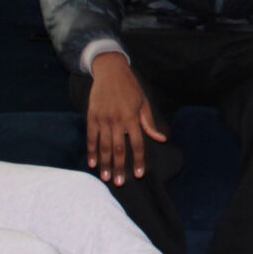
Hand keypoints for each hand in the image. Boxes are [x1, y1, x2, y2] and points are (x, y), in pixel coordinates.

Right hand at [85, 52, 166, 184]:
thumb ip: (149, 123)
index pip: (137, 143)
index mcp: (132, 117)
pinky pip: (91, 137)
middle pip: (119, 148)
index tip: (139, 174)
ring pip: (104, 145)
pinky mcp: (92, 116)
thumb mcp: (143, 102)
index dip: (139, 160)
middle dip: (119, 167)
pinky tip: (93, 163)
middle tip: (119, 183)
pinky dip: (91, 151)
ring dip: (105, 163)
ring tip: (106, 178)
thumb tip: (161, 139)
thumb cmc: (130, 87)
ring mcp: (103, 118)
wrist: (110, 70)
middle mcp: (117, 119)